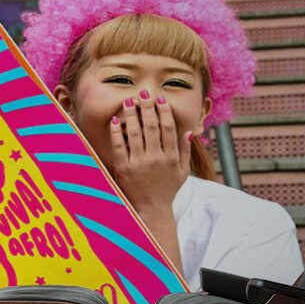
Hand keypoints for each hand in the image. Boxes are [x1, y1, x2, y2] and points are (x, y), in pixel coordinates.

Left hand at [110, 92, 191, 214]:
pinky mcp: (124, 168)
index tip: (160, 99)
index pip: (168, 128)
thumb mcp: (182, 172)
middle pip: (151, 127)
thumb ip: (185, 151)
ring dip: (132, 115)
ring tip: (128, 101)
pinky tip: (115, 120)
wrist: (152, 210)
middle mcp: (156, 158)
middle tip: (143, 93)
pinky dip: (117, 132)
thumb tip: (188, 132)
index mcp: (170, 157)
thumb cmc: (167, 190)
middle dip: (147, 107)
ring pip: (135, 133)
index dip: (164, 112)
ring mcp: (139, 163)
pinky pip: (119, 146)